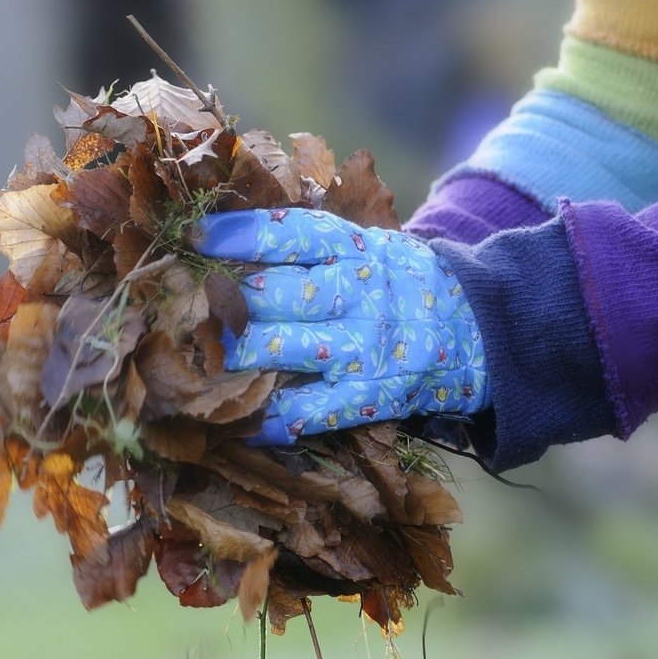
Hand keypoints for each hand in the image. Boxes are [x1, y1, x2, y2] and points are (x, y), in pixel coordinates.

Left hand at [191, 208, 489, 445]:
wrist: (479, 331)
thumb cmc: (403, 284)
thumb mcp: (370, 248)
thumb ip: (313, 247)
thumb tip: (228, 242)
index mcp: (355, 249)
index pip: (288, 233)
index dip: (236, 234)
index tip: (193, 238)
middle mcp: (357, 294)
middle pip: (273, 294)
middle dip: (220, 304)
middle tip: (178, 308)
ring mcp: (361, 348)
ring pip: (280, 350)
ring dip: (232, 357)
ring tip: (194, 360)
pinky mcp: (367, 396)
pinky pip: (308, 412)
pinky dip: (269, 421)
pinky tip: (239, 424)